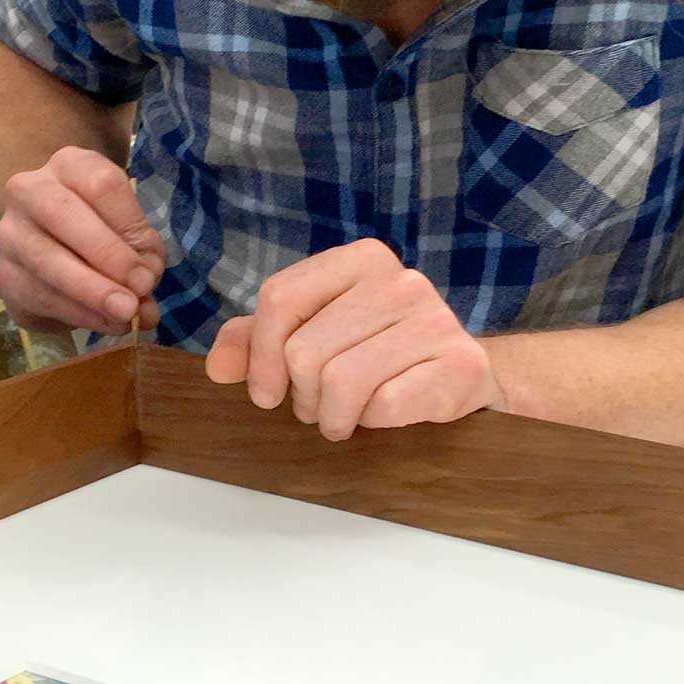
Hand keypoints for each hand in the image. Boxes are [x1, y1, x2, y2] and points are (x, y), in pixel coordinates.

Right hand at [0, 147, 163, 335]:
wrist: (52, 238)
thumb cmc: (101, 226)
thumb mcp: (129, 227)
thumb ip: (144, 257)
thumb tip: (145, 307)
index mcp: (69, 166)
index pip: (100, 184)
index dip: (128, 226)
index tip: (148, 266)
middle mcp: (29, 191)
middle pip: (63, 215)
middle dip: (106, 258)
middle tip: (137, 293)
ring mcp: (10, 233)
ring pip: (45, 262)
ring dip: (91, 294)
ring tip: (125, 315)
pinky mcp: (4, 276)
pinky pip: (38, 296)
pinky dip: (78, 314)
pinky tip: (105, 322)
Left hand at [204, 239, 504, 440]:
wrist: (465, 380)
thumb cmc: (381, 357)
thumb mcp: (316, 336)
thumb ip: (259, 341)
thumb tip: (218, 366)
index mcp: (362, 260)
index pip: (280, 298)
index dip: (259, 355)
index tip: (266, 392)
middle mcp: (402, 281)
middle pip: (304, 350)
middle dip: (302, 396)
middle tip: (320, 406)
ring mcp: (436, 321)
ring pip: (340, 382)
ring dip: (333, 415)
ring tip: (346, 416)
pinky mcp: (461, 366)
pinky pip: (384, 406)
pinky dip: (374, 423)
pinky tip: (386, 415)